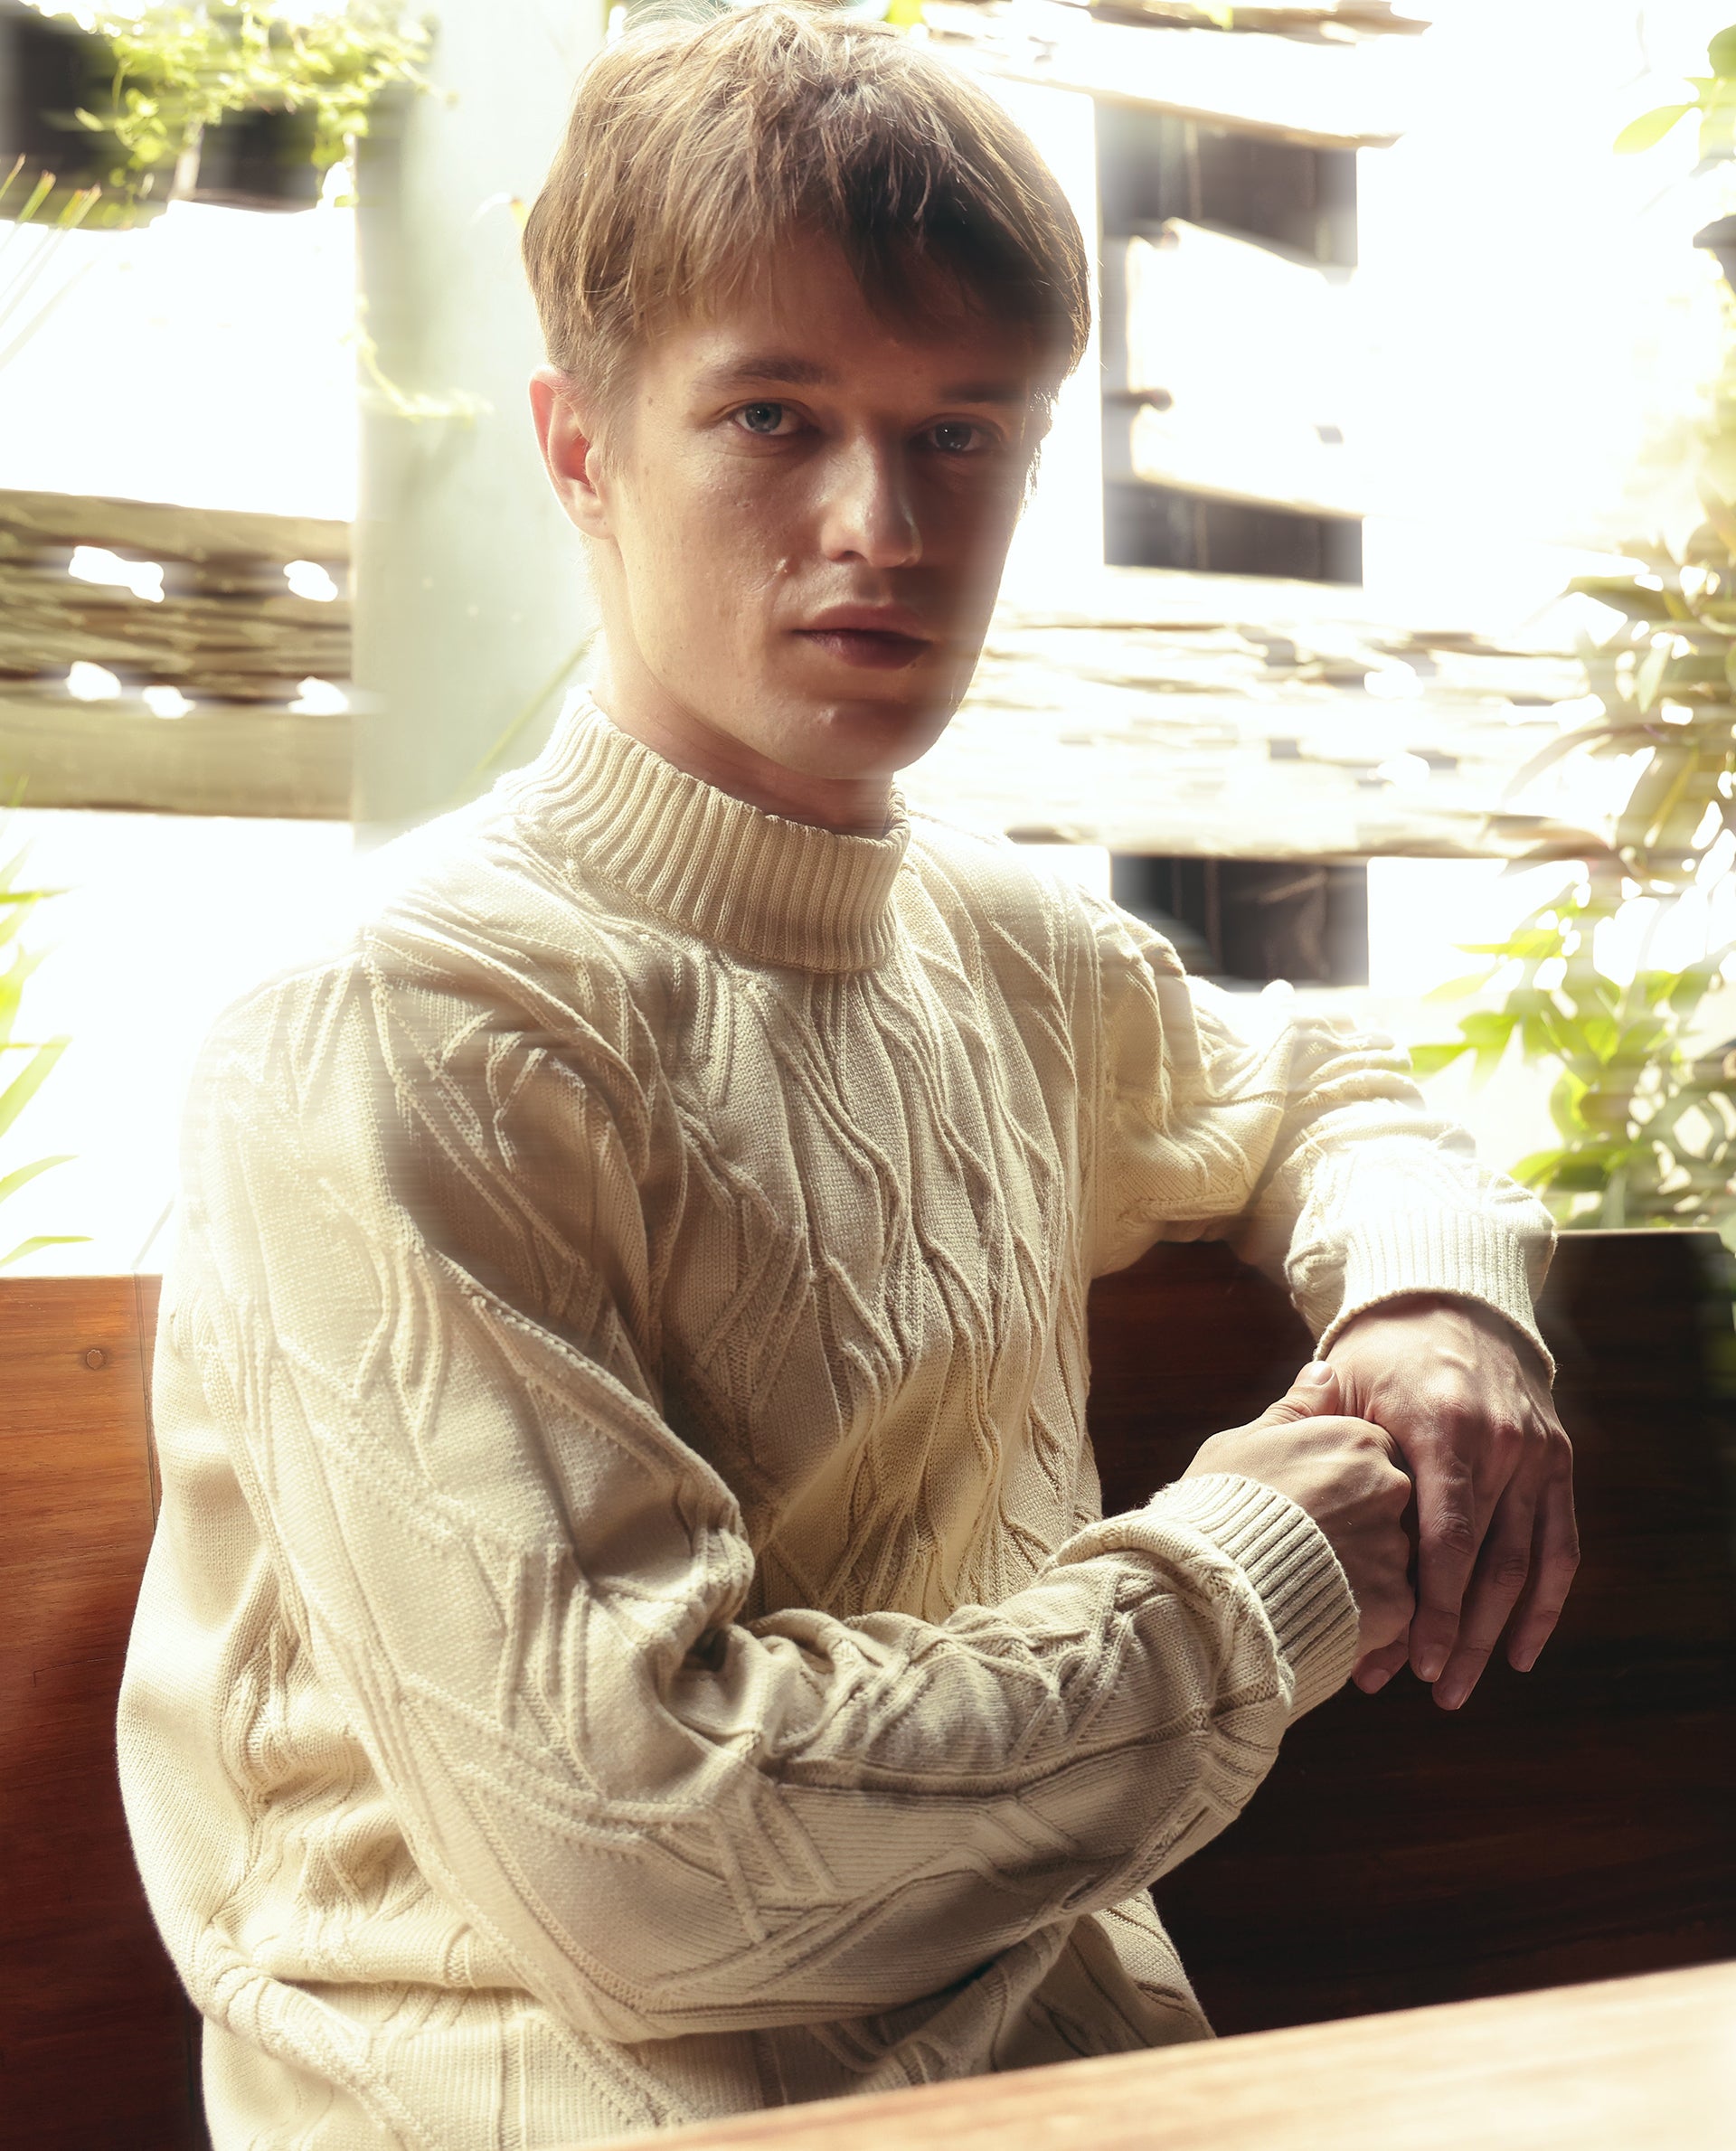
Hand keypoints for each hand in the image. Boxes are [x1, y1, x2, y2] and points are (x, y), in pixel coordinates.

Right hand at [1184, 1361, 1414, 1660]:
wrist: (1213, 1583)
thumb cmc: (1220, 1503)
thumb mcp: (1248, 1440)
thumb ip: (1297, 1408)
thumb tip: (1325, 1368)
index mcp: (1359, 1439)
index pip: (1376, 1452)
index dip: (1342, 1479)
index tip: (1313, 1502)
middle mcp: (1391, 1487)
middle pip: (1393, 1504)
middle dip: (1358, 1525)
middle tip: (1311, 1546)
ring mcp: (1398, 1546)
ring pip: (1395, 1558)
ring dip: (1363, 1571)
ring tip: (1309, 1585)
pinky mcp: (1397, 1604)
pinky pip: (1392, 1608)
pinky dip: (1365, 1613)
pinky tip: (1322, 1613)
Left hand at [1325, 1295, 1577, 1710]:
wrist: (1450, 1299)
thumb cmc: (1378, 1354)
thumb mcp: (1342, 1389)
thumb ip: (1322, 1455)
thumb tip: (1276, 1529)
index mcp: (1443, 1428)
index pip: (1446, 1540)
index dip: (1432, 1609)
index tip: (1411, 1664)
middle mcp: (1500, 1444)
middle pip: (1485, 1565)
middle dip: (1457, 1637)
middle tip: (1430, 1691)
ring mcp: (1536, 1454)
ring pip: (1524, 1565)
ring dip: (1494, 1634)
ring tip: (1458, 1686)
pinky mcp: (1557, 1461)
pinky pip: (1561, 1545)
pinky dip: (1544, 1603)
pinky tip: (1518, 1651)